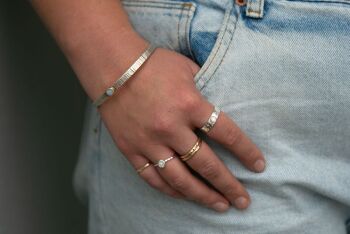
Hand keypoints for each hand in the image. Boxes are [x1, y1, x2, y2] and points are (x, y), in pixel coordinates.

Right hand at [99, 47, 265, 212]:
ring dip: (202, 195)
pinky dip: (170, 190)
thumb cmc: (152, 63)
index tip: (258, 166)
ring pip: (180, 179)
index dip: (246, 152)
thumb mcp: (187, 69)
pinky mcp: (130, 149)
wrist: (112, 65)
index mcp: (190, 104)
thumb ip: (206, 89)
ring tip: (219, 206)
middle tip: (244, 201)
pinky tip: (184, 197)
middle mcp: (171, 127)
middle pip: (206, 165)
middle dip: (229, 185)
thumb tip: (221, 106)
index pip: (227, 134)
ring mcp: (149, 142)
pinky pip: (152, 177)